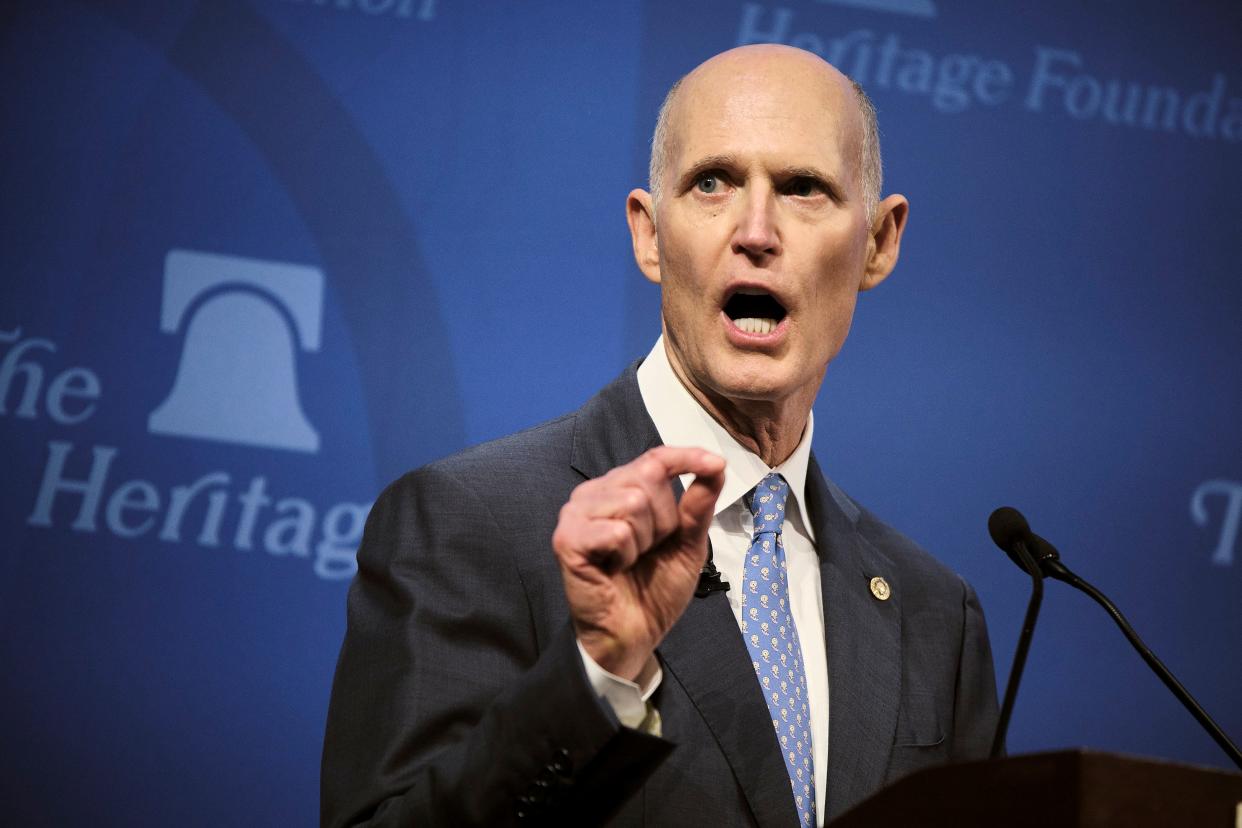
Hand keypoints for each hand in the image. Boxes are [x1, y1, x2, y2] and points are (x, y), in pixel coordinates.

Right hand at [552, 446, 725, 681]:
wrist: (633, 635)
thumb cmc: (654, 590)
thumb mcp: (687, 544)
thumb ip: (698, 506)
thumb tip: (715, 467)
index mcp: (619, 489)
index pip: (654, 458)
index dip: (685, 457)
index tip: (715, 464)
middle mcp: (594, 494)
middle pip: (648, 477)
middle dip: (664, 520)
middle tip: (648, 550)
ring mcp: (576, 514)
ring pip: (633, 502)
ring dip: (644, 540)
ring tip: (629, 560)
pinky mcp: (567, 539)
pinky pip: (616, 531)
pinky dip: (625, 554)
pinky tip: (613, 569)